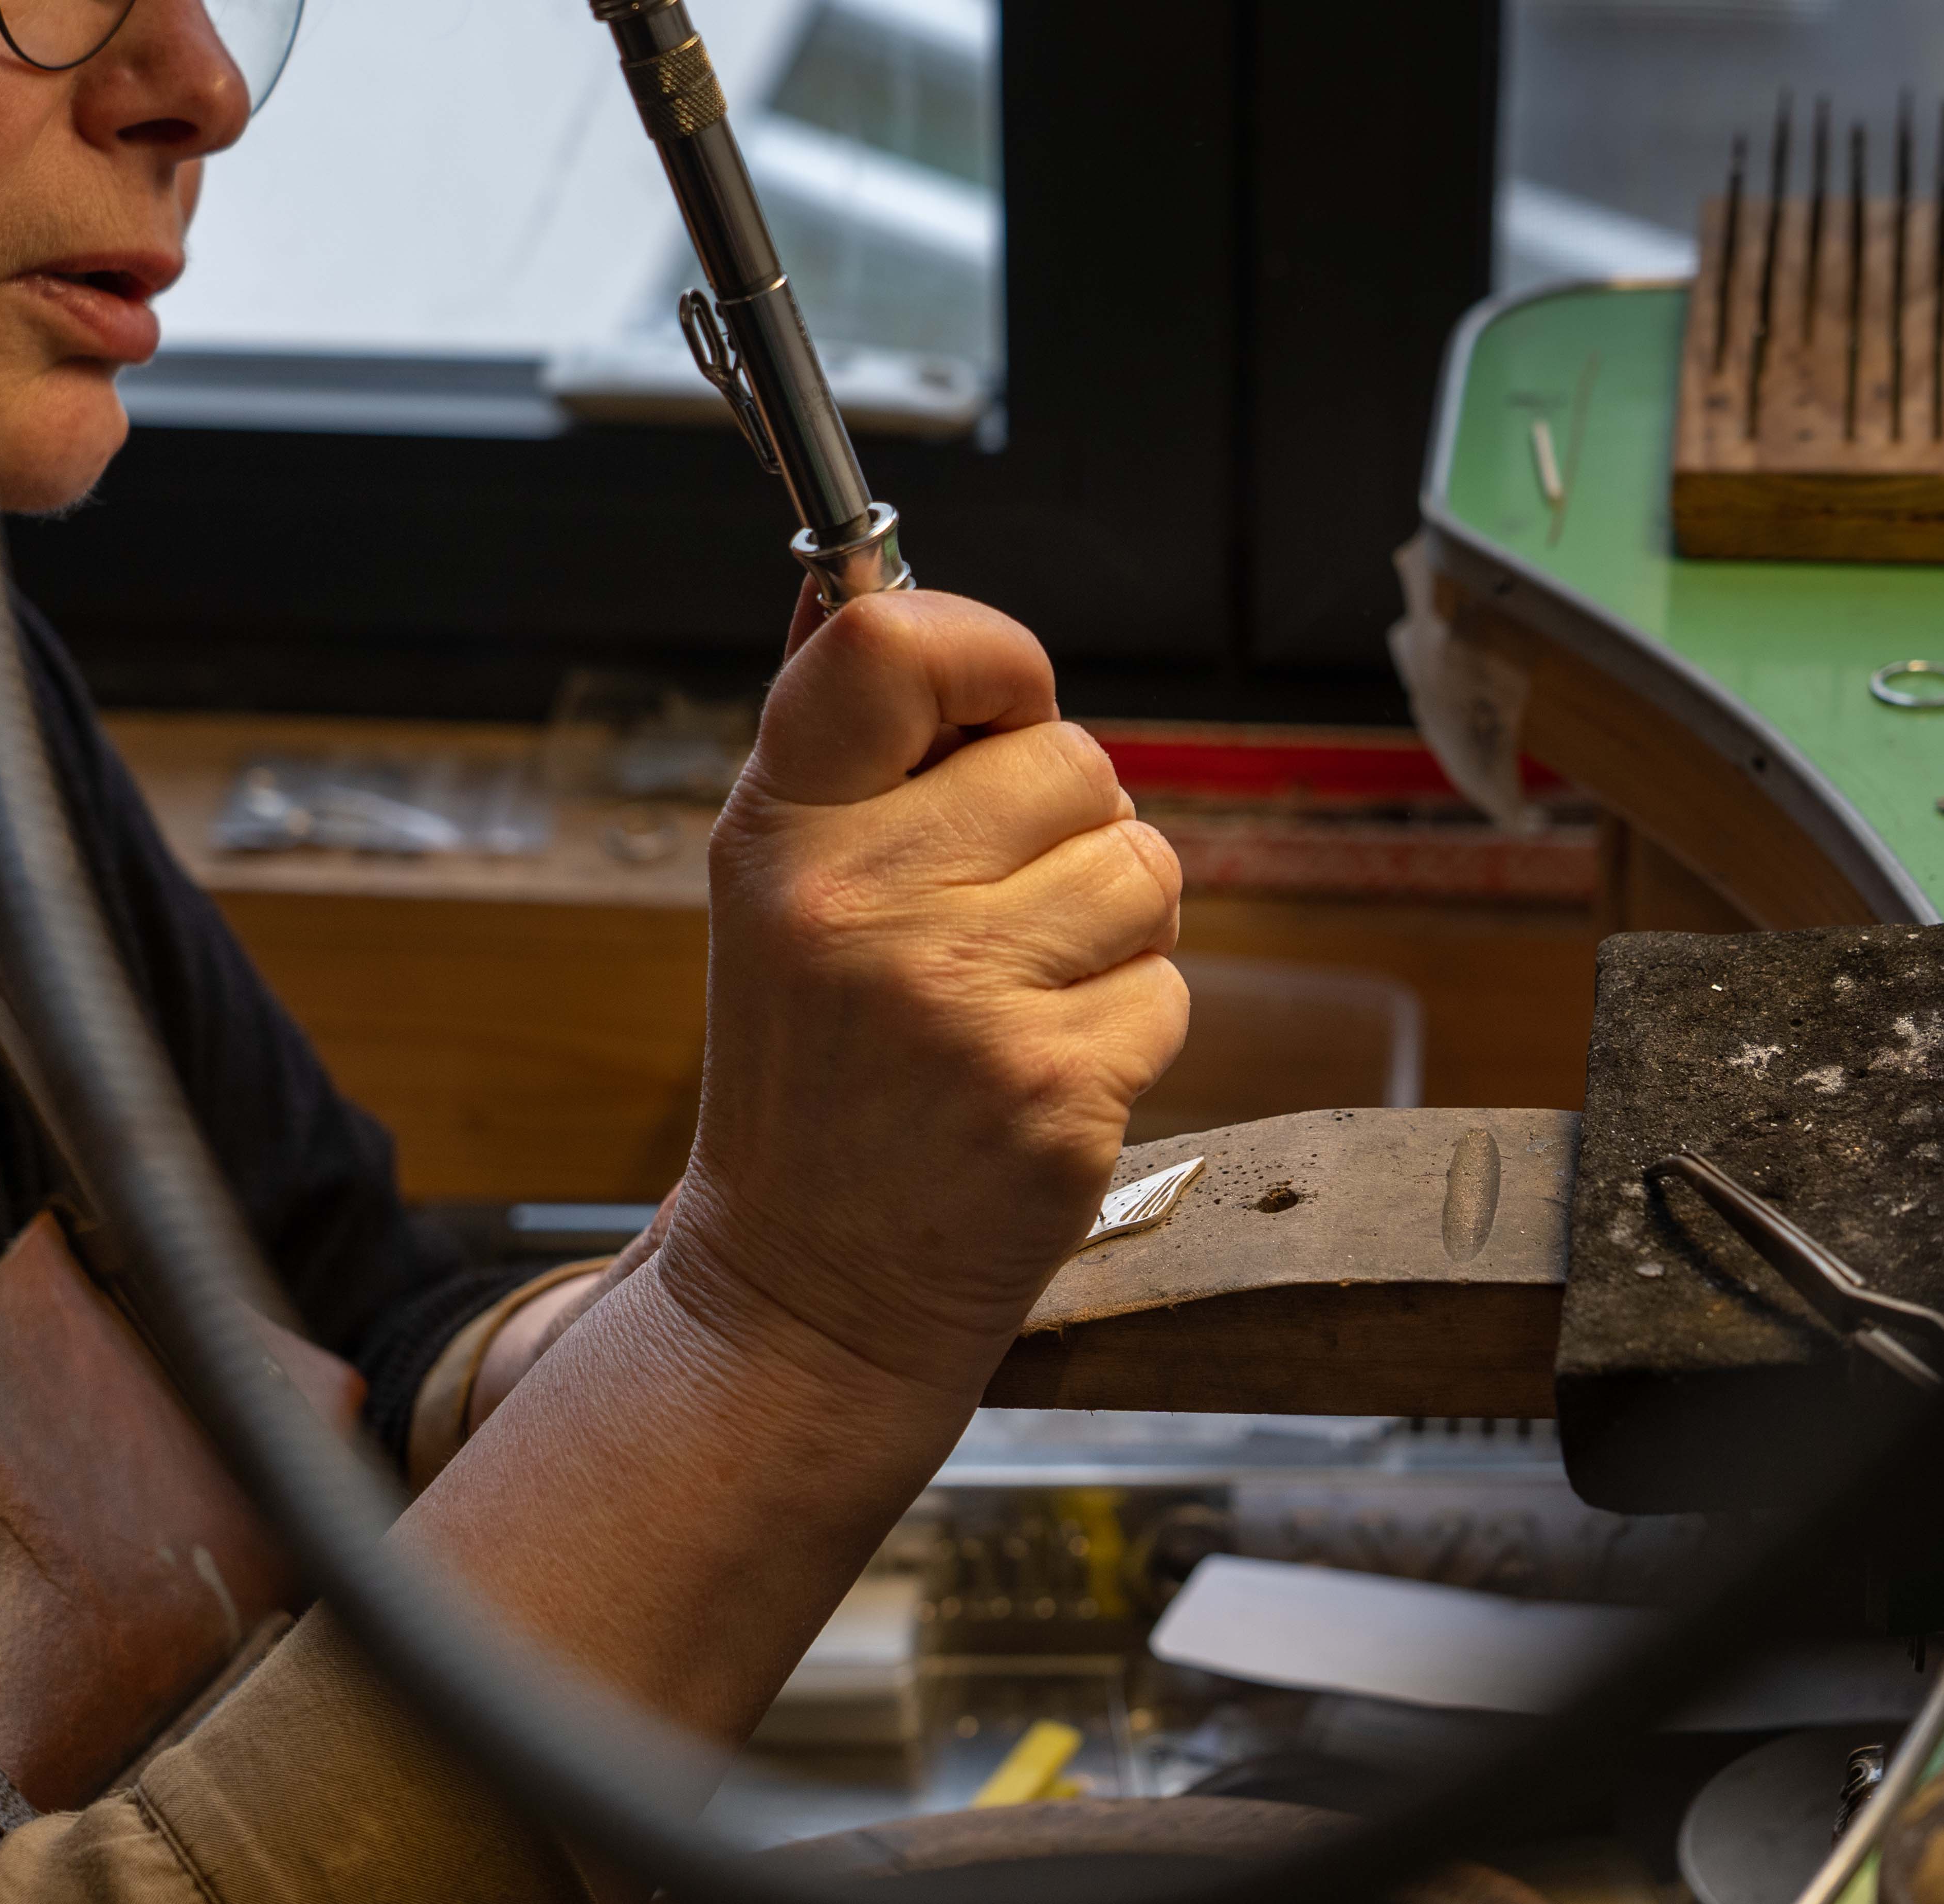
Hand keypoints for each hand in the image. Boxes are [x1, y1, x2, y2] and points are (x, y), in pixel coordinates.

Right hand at [646, 586, 1186, 1403]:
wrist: (807, 1290)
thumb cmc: (811, 1074)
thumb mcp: (776, 895)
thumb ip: (844, 748)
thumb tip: (868, 573)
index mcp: (782, 833)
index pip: (894, 641)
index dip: (990, 655)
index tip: (1003, 708)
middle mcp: (863, 904)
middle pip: (1072, 759)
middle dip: (1067, 828)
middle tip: (994, 918)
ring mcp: (962, 1002)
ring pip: (1142, 867)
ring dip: (1111, 930)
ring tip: (1017, 998)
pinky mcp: (1054, 1093)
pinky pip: (1167, 990)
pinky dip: (1125, 1032)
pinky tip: (1039, 1077)